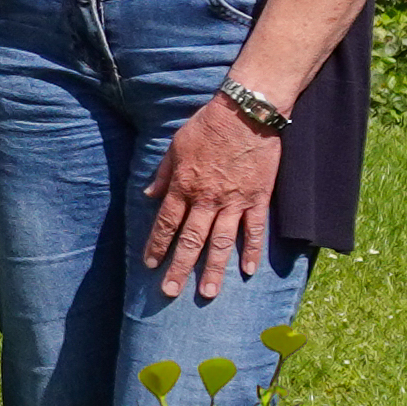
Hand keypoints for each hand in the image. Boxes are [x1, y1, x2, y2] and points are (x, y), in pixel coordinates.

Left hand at [142, 96, 280, 299]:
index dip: (157, 245)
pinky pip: (254, 230)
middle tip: (170, 292)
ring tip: (208, 293)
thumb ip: (163, 174)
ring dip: (213, 269)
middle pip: (191, 240)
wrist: (247, 113)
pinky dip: (252, 251)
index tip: (150, 265)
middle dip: (179, 268)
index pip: (166, 223)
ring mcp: (234, 201)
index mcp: (183, 186)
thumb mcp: (176, 146)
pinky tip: (248, 271)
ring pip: (221, 242)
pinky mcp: (258, 198)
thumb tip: (148, 195)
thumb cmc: (208, 125)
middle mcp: (207, 199)